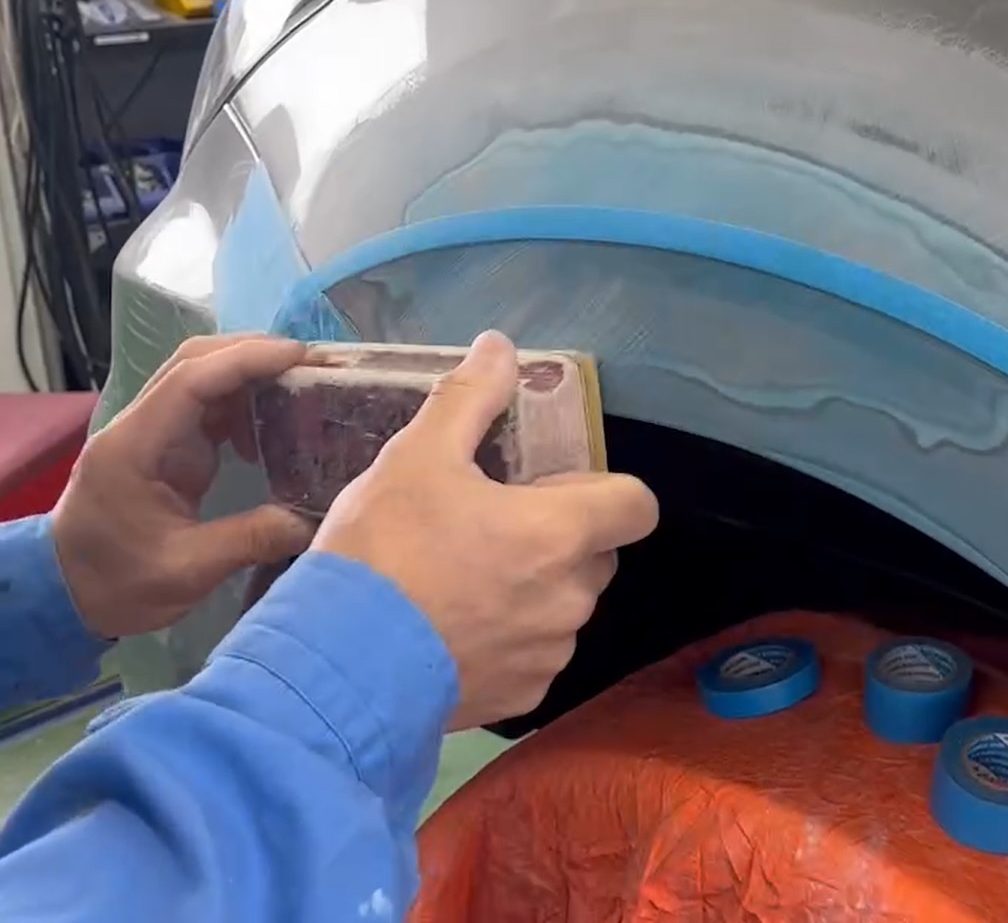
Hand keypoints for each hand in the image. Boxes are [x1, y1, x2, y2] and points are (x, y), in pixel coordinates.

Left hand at [51, 334, 317, 638]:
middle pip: (196, 362)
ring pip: (205, 378)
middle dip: (256, 354)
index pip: (191, 380)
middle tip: (317, 365)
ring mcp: (153, 433)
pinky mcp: (167, 447)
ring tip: (309, 386)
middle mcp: (140, 426)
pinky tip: (278, 425)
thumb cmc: (116, 583)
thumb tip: (314, 521)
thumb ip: (250, 540)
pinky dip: (247, 403)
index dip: (247, 360)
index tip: (302, 357)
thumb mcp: (185, 572)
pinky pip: (209, 406)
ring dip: (255, 375)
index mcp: (134, 447)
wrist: (69, 594)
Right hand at [311, 331, 658, 729]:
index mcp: (562, 532)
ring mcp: (550, 652)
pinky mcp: (523, 696)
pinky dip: (508, 640)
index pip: (637, 505)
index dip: (606, 490)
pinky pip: (535, 656)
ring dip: (533, 590)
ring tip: (461, 580)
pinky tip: (452, 629)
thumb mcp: (416, 456)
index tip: (554, 487)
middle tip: (491, 527)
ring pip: (564, 607)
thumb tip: (499, 346)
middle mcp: (572, 597)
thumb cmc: (383, 549)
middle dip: (561, 537)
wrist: (336, 664)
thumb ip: (468, 397)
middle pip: (598, 554)